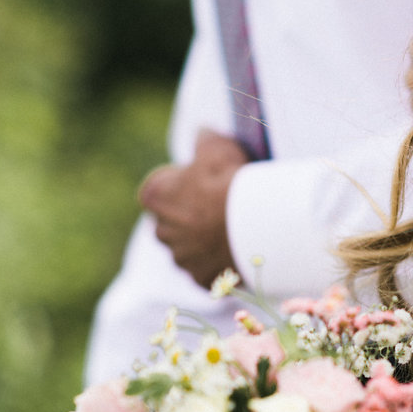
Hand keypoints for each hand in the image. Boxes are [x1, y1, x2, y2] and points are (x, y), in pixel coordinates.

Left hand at [138, 130, 248, 289]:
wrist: (257, 226)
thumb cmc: (230, 182)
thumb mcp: (217, 147)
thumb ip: (203, 139)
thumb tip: (200, 133)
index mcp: (155, 197)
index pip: (157, 190)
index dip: (178, 185)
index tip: (199, 181)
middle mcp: (161, 231)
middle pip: (170, 221)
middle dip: (189, 214)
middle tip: (218, 204)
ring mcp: (182, 258)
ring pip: (189, 247)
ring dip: (203, 239)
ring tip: (232, 227)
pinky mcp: (202, 279)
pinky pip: (208, 268)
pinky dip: (219, 260)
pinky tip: (238, 247)